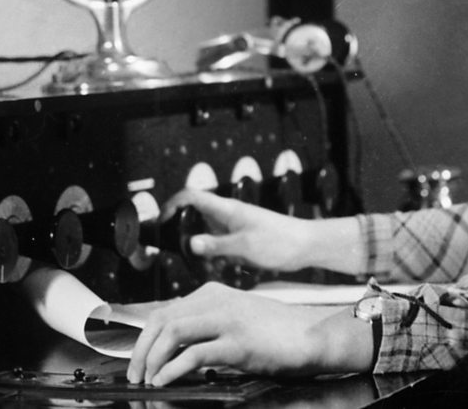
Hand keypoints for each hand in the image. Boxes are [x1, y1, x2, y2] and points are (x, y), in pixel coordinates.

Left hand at [126, 282, 369, 385]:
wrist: (312, 336)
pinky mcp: (239, 342)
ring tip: (148, 380)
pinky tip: (166, 381)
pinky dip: (173, 369)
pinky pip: (195, 354)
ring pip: (172, 332)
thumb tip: (173, 346)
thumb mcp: (236, 318)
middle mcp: (218, 300)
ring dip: (152, 359)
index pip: (163, 310)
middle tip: (135, 374)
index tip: (135, 359)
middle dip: (140, 350)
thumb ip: (207, 324)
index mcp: (214, 293)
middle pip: (161, 320)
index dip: (142, 337)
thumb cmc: (275, 333)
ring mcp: (228, 319)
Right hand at [161, 189, 313, 271]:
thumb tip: (191, 244)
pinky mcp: (240, 241)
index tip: (160, 222)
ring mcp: (233, 229)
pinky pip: (218, 248)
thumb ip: (218, 245)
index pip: (191, 196)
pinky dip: (213, 259)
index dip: (171, 205)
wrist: (306, 247)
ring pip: (205, 237)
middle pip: (193, 219)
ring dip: (199, 252)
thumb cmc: (281, 241)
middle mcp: (227, 216)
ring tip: (203, 267)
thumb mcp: (246, 245)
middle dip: (182, 236)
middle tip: (178, 255)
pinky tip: (218, 271)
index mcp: (227, 209)